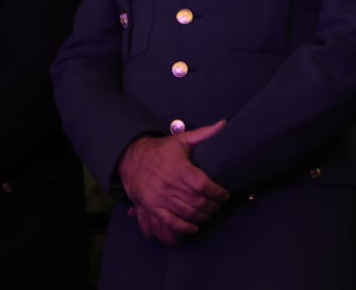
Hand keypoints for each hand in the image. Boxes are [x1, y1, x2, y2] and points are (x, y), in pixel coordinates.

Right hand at [116, 121, 229, 244]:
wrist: (130, 158)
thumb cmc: (159, 150)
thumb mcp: (181, 140)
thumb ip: (204, 134)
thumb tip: (224, 124)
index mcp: (178, 169)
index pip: (203, 186)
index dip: (217, 193)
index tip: (225, 195)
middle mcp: (169, 186)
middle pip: (197, 203)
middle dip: (212, 207)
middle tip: (218, 206)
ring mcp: (158, 200)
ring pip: (185, 216)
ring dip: (200, 219)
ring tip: (207, 215)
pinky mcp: (149, 210)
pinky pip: (166, 226)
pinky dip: (180, 231)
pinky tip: (191, 229)